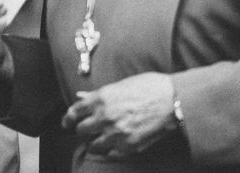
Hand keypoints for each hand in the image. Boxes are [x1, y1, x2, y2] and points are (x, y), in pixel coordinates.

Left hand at [61, 72, 176, 157]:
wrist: (172, 100)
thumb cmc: (148, 87)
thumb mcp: (120, 85)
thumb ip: (98, 95)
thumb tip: (81, 97)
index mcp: (101, 99)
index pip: (74, 112)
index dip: (68, 119)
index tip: (67, 123)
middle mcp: (105, 117)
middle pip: (82, 130)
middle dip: (83, 130)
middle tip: (88, 130)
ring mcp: (116, 134)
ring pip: (93, 146)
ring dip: (95, 142)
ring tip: (101, 139)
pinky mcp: (129, 147)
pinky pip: (110, 154)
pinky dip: (110, 151)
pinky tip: (114, 145)